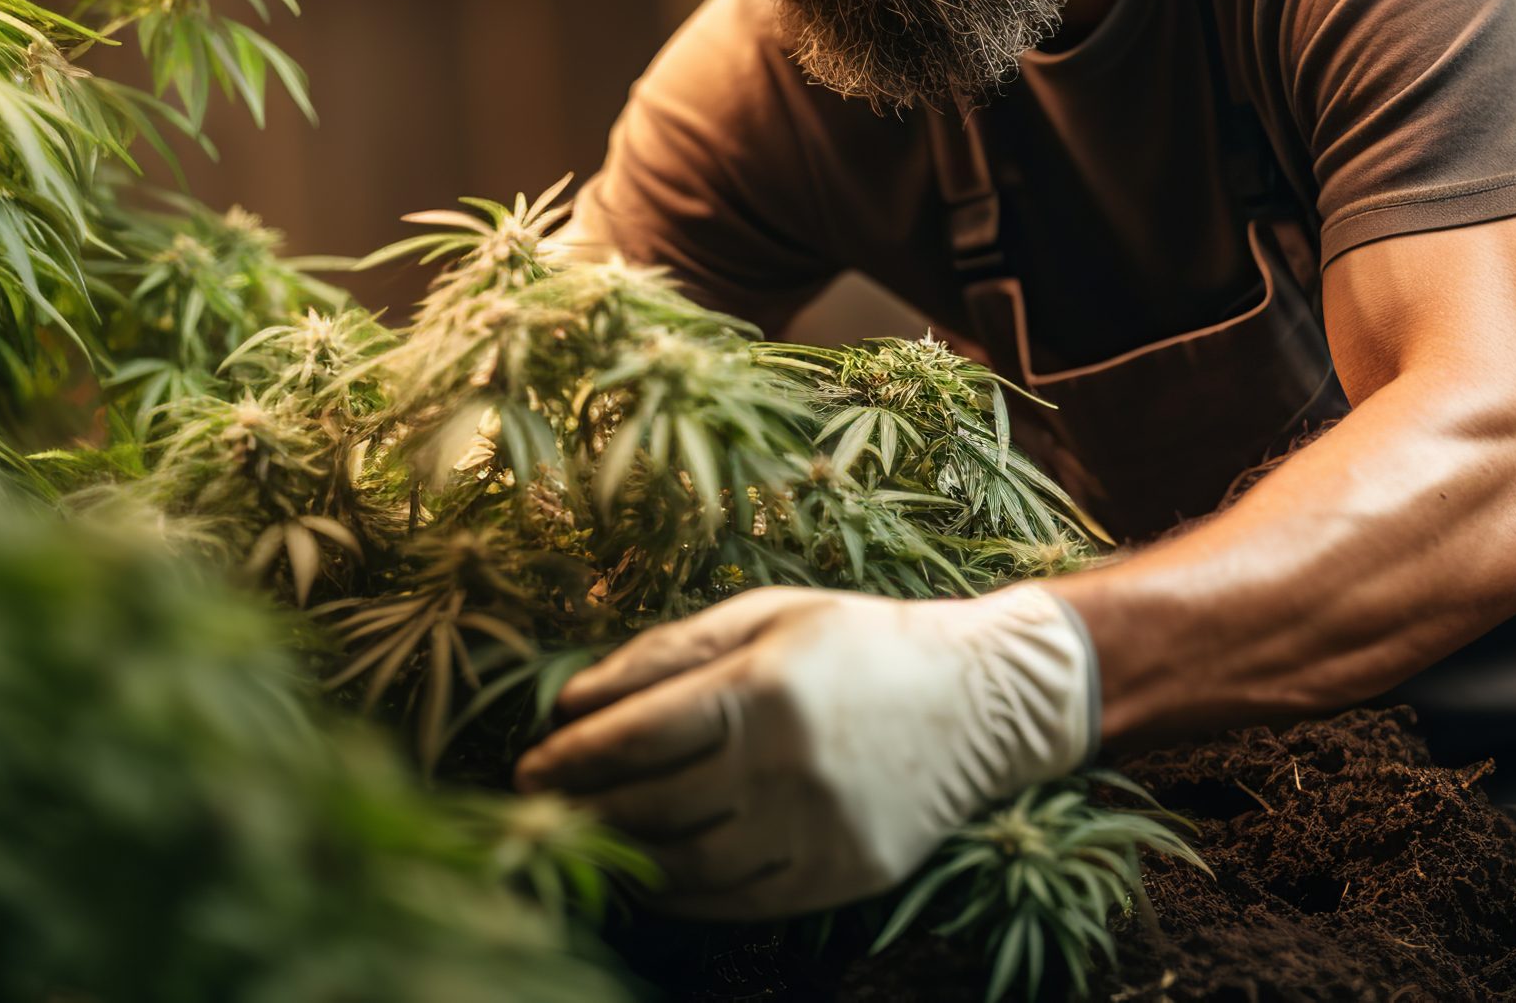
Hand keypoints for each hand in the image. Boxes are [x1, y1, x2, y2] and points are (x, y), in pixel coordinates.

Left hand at [512, 584, 1096, 918]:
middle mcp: (785, 764)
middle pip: (651, 805)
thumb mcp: (770, 616)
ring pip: (689, 864)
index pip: (636, 736)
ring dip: (627, 857)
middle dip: (584, 809)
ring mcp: (815, 828)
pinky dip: (686, 896)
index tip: (531, 769)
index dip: (573, 757)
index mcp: (763, 687)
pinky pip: (740, 900)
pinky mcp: (842, 874)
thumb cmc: (862, 643)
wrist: (984, 700)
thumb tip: (573, 700)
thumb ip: (668, 653)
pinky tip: (658, 875)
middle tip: (543, 812)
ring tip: (594, 842)